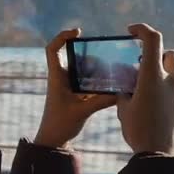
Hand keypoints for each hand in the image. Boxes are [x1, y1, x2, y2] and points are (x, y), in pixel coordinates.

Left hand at [34, 29, 115, 147]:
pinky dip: (99, 82)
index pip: (52, 50)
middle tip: (105, 56)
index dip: (62, 36)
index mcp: (57, 77)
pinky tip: (113, 85)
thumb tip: (120, 92)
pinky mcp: (75, 95)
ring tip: (112, 70)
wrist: (53, 141)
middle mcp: (62, 78)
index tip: (78, 32)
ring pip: (83, 70)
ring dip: (96, 69)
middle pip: (74, 57)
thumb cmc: (60, 125)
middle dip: (89, 55)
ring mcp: (68, 86)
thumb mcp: (82, 111)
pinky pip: (88, 82)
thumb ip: (101, 101)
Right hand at [116, 24, 173, 156]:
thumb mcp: (124, 110)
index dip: (142, 29)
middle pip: (168, 54)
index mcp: (152, 76)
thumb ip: (125, 93)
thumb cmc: (140, 132)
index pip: (152, 39)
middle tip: (140, 65)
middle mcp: (171, 80)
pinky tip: (153, 107)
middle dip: (156, 55)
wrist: (164, 157)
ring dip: (160, 74)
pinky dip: (165, 90)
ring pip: (173, 73)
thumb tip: (126, 88)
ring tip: (144, 90)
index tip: (131, 30)